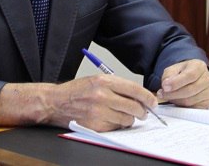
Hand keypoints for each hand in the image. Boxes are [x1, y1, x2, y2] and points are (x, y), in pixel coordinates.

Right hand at [0, 75, 158, 131]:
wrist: (55, 102)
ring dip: (129, 120)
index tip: (153, 102)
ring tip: (123, 115)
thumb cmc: (76, 91)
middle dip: (142, 112)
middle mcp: (102, 95)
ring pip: (127, 120)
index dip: (148, 97)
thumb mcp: (96, 80)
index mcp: (104, 81)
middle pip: (134, 107)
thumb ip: (117, 86)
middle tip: (143, 113)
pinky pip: (115, 128)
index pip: (135, 90)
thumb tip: (139, 96)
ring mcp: (99, 112)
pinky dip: (117, 126)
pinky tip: (111, 120)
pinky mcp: (95, 125)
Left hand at [156, 59, 208, 108]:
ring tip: (169, 96)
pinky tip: (177, 100)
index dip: (176, 82)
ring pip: (190, 100)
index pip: (190, 75)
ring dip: (176, 100)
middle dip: (173, 94)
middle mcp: (207, 78)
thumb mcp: (173, 69)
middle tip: (162, 94)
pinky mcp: (207, 102)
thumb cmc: (182, 73)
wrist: (192, 78)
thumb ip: (168, 76)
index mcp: (199, 66)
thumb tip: (165, 87)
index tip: (165, 87)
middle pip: (190, 89)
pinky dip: (182, 106)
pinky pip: (192, 107)